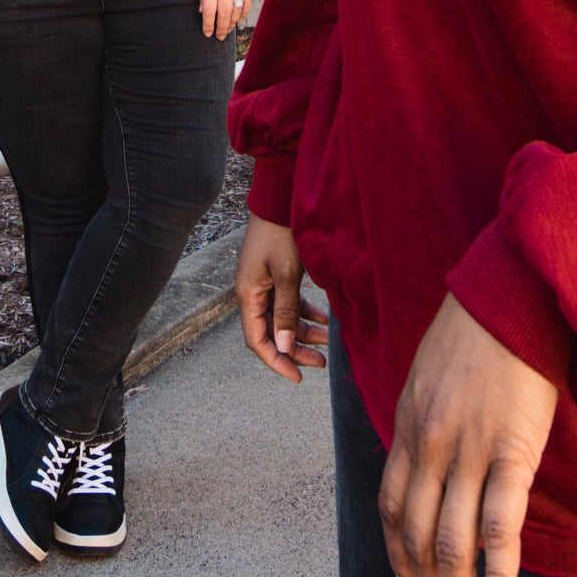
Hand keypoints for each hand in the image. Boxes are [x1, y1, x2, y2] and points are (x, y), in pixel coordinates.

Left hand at [195, 0, 252, 39]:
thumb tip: (203, 11)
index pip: (210, 13)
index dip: (208, 26)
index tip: (207, 33)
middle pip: (224, 15)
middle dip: (220, 29)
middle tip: (218, 37)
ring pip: (237, 11)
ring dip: (232, 24)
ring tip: (227, 31)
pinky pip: (247, 2)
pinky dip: (243, 13)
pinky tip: (238, 19)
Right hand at [234, 212, 328, 382]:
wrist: (279, 199)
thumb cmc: (281, 234)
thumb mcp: (287, 275)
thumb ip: (285, 311)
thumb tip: (282, 347)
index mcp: (248, 295)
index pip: (257, 341)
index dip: (276, 361)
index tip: (298, 377)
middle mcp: (252, 292)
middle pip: (271, 332)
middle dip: (295, 349)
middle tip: (322, 362)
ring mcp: (263, 283)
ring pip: (281, 318)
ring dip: (302, 330)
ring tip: (328, 339)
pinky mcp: (274, 274)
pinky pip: (287, 302)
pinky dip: (304, 312)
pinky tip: (323, 317)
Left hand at [378, 294, 558, 576]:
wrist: (511, 290)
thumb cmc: (479, 327)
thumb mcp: (433, 371)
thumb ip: (430, 415)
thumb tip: (436, 452)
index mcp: (408, 423)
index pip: (392, 506)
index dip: (398, 556)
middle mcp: (428, 443)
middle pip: (417, 538)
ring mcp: (466, 450)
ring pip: (452, 546)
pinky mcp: (510, 451)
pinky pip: (499, 528)